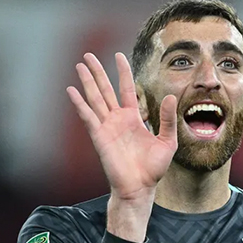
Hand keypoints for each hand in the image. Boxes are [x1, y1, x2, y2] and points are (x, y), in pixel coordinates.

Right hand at [67, 52, 177, 202]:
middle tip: (88, 55)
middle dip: (97, 71)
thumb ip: (167, 119)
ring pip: (95, 99)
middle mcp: (117, 119)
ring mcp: (107, 127)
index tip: (118, 55)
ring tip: (80, 65)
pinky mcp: (99, 137)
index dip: (123, 72)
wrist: (140, 188)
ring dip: (87, 82)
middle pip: (105, 89)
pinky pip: (88, 117)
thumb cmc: (153, 169)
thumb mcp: (167, 142)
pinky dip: (79, 104)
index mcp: (133, 118)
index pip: (126, 88)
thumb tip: (171, 96)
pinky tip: (71, 91)